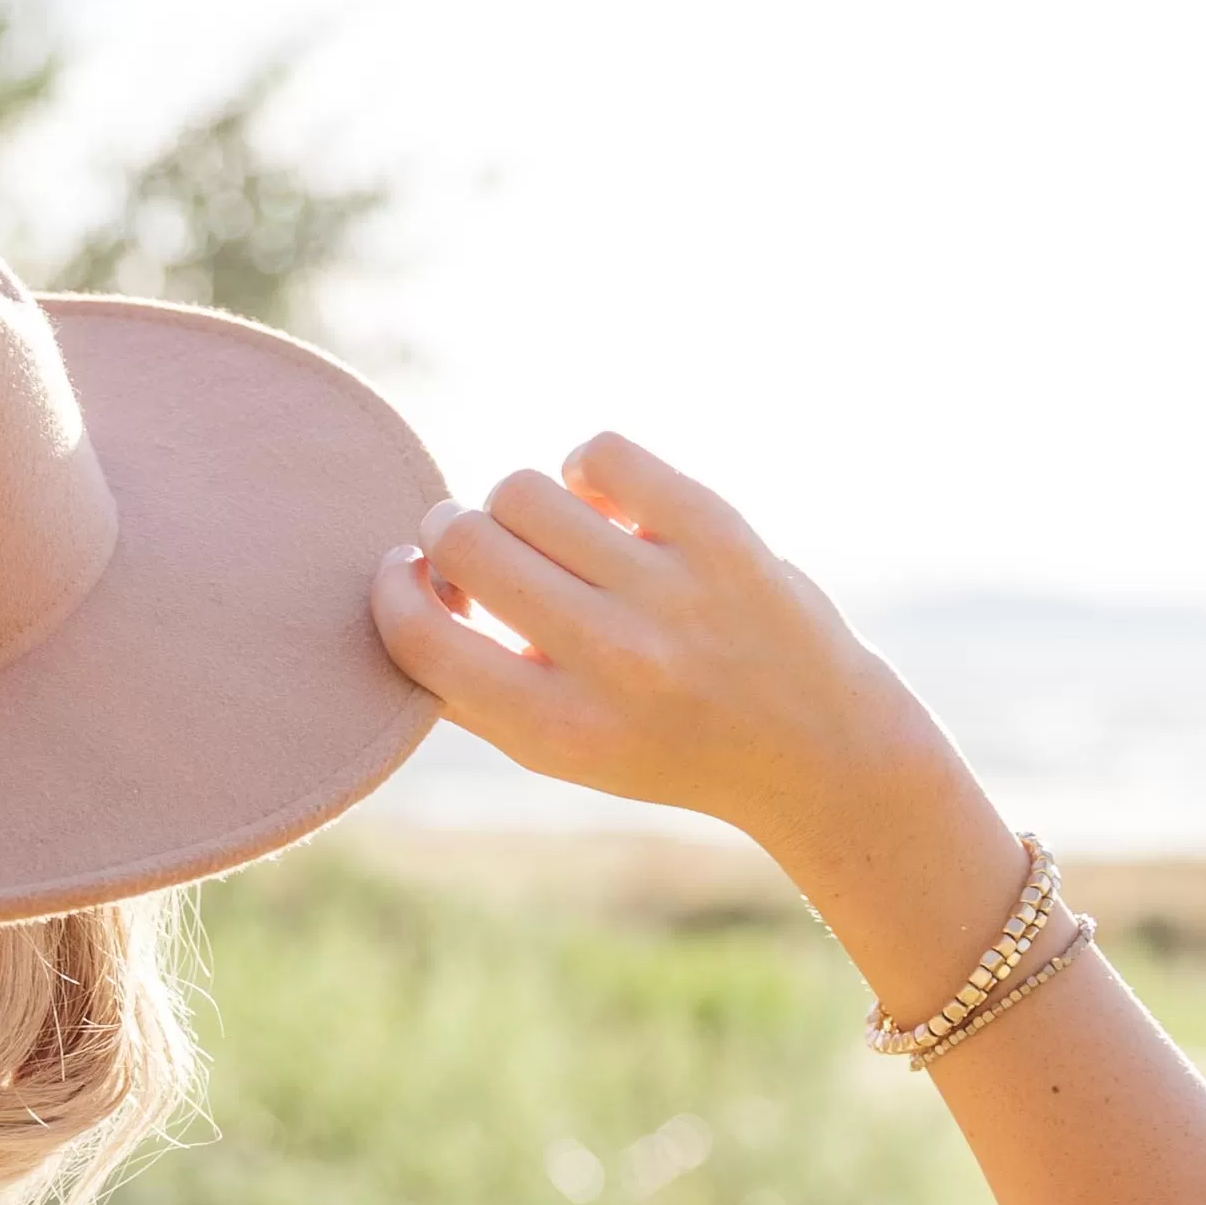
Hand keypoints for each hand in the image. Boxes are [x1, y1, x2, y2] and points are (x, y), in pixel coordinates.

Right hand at [372, 432, 959, 852]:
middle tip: (473, 547)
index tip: (406, 572)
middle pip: (466, 543)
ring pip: (523, 491)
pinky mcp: (716, 531)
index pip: (422, 634)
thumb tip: (398, 593)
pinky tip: (606, 505)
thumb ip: (472, 689)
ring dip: (517, 505)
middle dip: (449, 534)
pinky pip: (600, 453)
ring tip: (551, 534)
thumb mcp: (559, 750)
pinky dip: (586, 469)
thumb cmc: (660, 743)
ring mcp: (668, 590)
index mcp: (557, 729)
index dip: (393, 587)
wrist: (812, 745)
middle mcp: (612, 660)